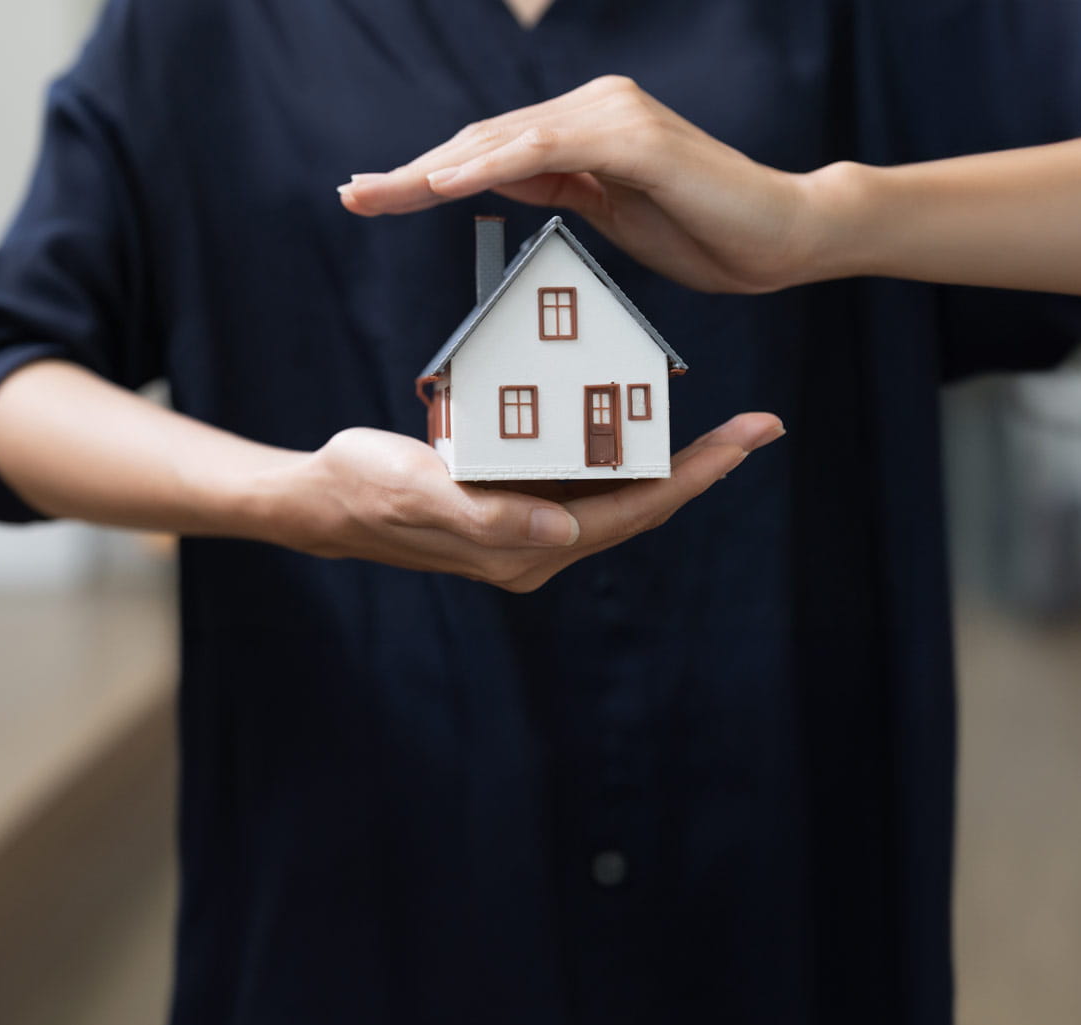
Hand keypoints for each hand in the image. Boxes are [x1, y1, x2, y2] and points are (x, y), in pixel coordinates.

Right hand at [257, 413, 783, 592]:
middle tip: (761, 425)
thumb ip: (489, 516)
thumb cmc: (363, 488)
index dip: (693, 477)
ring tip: (722, 422)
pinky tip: (639, 417)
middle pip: (642, 506)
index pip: (632, 514)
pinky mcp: (515, 503)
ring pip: (619, 493)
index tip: (746, 440)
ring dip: (669, 459)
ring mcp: (530, 529)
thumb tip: (564, 532)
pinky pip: (584, 478)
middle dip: (703, 467)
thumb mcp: (419, 491)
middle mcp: (540, 548)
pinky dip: (619, 448)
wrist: (319, 498)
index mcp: (528, 552)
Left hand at [338, 75, 844, 294]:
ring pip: (503, 141)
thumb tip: (496, 178)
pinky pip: (545, 150)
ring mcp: (613, 116)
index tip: (374, 195)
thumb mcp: (613, 216)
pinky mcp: (632, 138)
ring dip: (434, 169)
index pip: (492, 150)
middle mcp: (595, 107)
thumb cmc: (709, 233)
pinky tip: (444, 183)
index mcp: (588, 128)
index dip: (430, 173)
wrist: (784, 237)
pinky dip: (490, 165)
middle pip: (483, 139)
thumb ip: (559, 190)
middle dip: (413, 171)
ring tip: (378, 194)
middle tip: (352, 194)